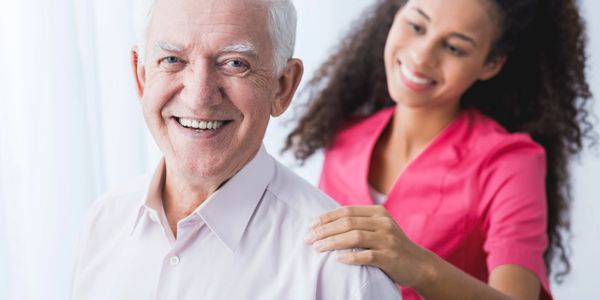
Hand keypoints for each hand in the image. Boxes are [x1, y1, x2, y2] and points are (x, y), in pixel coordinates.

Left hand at [304, 205, 433, 287]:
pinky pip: (366, 256)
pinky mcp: (390, 257)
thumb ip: (360, 222)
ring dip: (332, 242)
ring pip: (354, 237)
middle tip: (308, 238)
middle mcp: (383, 223)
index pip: (346, 211)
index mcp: (378, 213)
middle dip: (324, 230)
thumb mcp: (379, 228)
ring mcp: (387, 240)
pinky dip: (350, 257)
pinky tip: (337, 260)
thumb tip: (326, 222)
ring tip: (318, 248)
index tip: (311, 225)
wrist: (420, 264)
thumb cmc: (392, 246)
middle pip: (347, 222)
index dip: (326, 217)